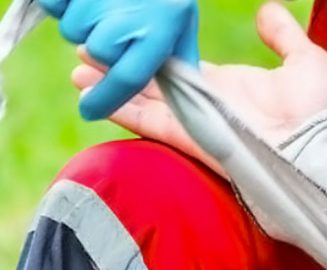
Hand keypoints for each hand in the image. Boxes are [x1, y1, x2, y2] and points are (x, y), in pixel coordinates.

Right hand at [41, 0, 199, 119]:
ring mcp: (96, 0)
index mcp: (159, 32)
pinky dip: (63, 2)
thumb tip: (180, 93)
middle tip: (113, 28)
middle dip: (99, 47)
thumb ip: (179, 58)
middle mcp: (128, 17)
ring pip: (71, 29)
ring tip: (104, 4)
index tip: (88, 110)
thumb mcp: (182, 21)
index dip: (107, 99)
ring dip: (83, 21)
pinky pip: (54, 4)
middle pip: (94, 52)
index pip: (128, 79)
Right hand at [70, 2, 326, 171]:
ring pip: (147, 102)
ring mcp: (202, 124)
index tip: (129, 37)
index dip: (155, 53)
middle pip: (157, 83)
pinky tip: (96, 98)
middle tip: (87, 50)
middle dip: (123, 68)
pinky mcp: (195, 141)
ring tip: (78, 71)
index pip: (185, 67)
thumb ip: (283, 36)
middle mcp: (212, 105)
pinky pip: (153, 126)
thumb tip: (266, 9)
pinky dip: (124, 112)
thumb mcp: (306, 61)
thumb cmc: (322, 111)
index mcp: (233, 85)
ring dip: (113, 86)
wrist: (325, 153)